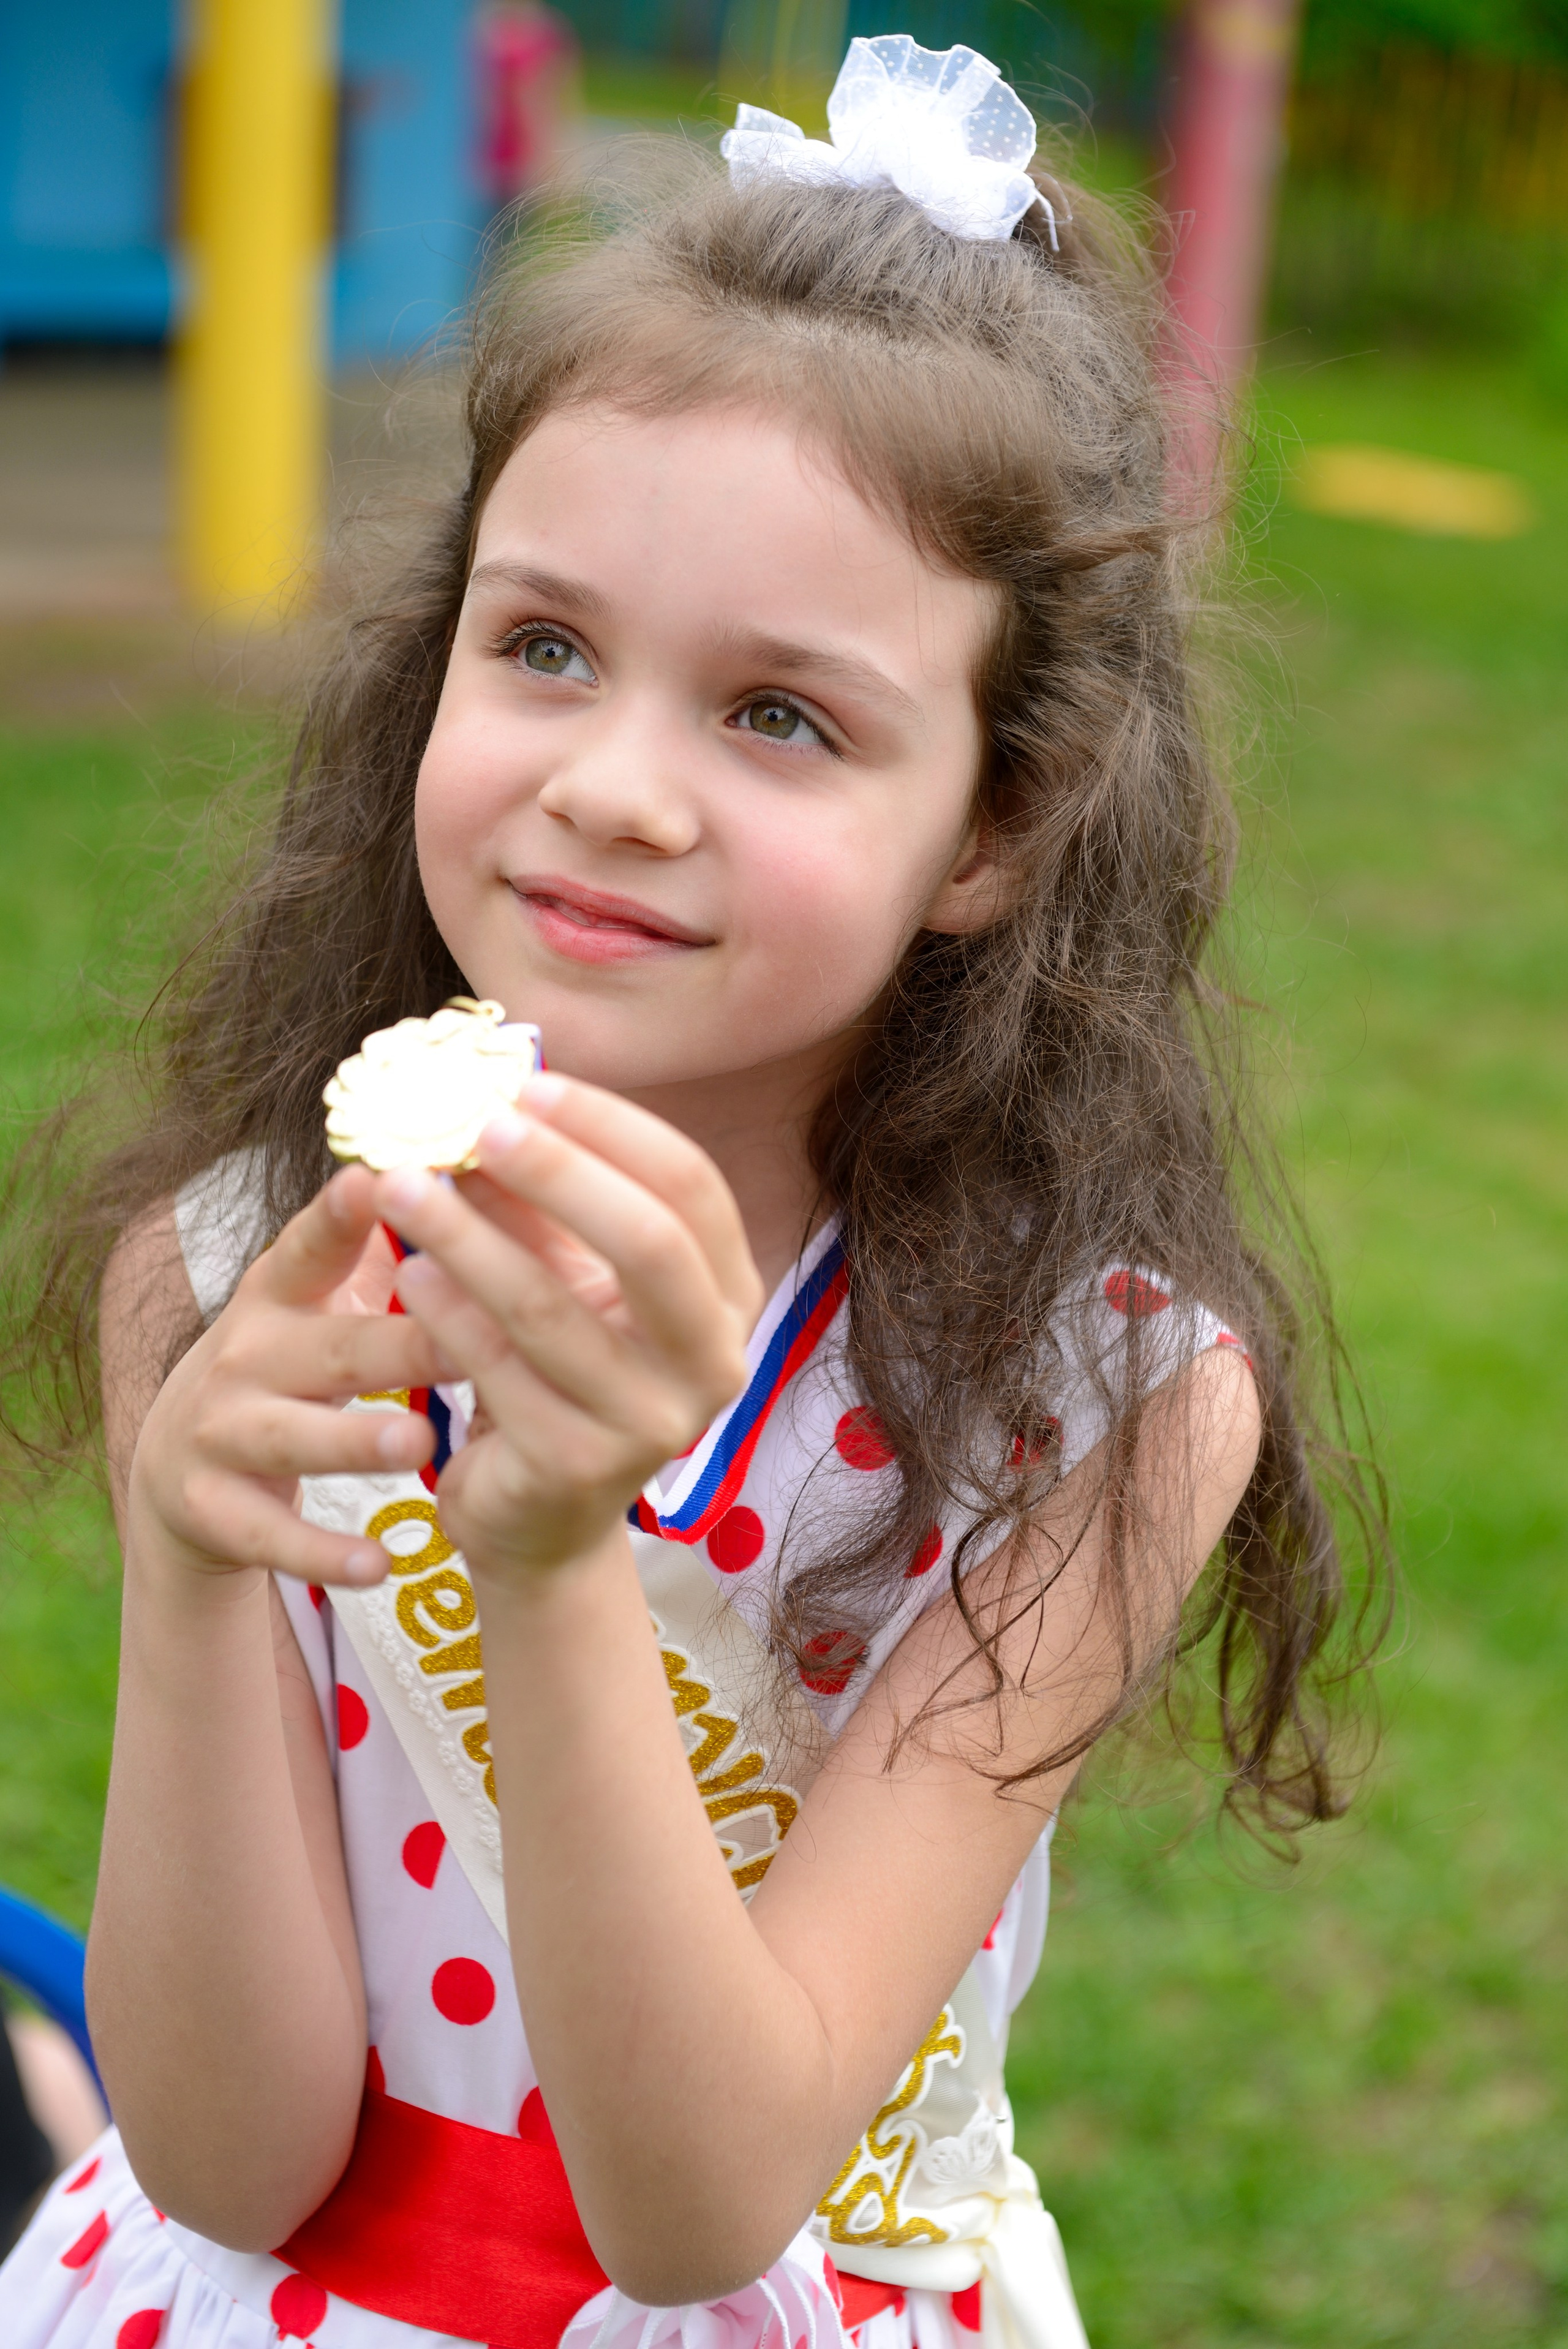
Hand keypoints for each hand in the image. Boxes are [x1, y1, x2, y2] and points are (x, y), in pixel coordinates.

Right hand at [127, 1167, 449, 1587]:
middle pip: (328, 1351)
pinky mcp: (211, 1509)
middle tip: (465, 1345)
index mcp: (277, 1295)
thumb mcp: (313, 1304)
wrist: (179, 1468)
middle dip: (396, 1347)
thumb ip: (377, 1250)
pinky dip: (324, 1553)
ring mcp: (219, 1433)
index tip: (374, 1182)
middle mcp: (243, 1356)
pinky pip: (272, 1536)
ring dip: (355, 1442)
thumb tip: (477, 1178)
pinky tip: (380, 1565)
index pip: (310, 1249)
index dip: (337, 1217)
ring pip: (293, 1438)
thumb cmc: (286, 1365)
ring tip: (418, 1440)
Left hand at [370, 1077, 763, 1579]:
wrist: (541, 1522)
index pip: (690, 1186)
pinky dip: (447, 1315)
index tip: (527, 1084)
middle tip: (473, 1126)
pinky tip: (406, 1274)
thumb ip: (543, 1205)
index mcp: (730, 1296)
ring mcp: (651, 1423)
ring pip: (551, 1308)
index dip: (611, 1128)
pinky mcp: (578, 1468)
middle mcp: (712, 1361)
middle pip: (649, 1241)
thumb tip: (481, 1103)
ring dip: (468, 1237)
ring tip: (402, 1187)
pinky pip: (499, 1371)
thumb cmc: (559, 1374)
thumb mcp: (570, 1280)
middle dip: (557, 1172)